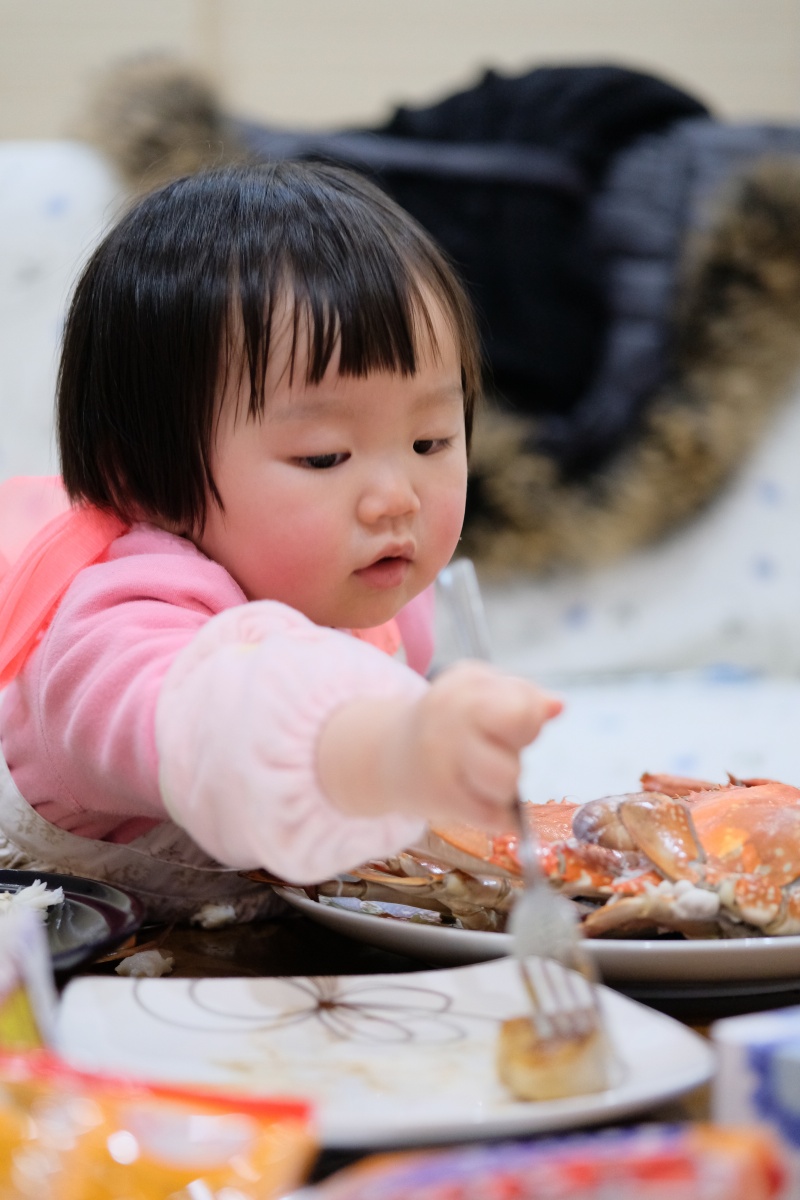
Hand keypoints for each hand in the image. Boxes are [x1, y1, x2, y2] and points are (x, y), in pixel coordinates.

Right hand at [318, 661, 561, 830]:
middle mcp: (449, 717)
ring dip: (506, 788)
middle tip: (492, 753)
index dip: (528, 722)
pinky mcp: (439, 797)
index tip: (508, 728)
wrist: (385, 756)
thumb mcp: (478, 692)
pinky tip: (479, 801)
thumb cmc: (446, 721)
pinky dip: (497, 816)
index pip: (525, 706)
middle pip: (519, 738)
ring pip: (508, 781)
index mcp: (465, 686)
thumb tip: (557, 706)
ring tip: (483, 780)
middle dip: (515, 752)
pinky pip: (493, 817)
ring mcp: (441, 758)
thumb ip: (521, 696)